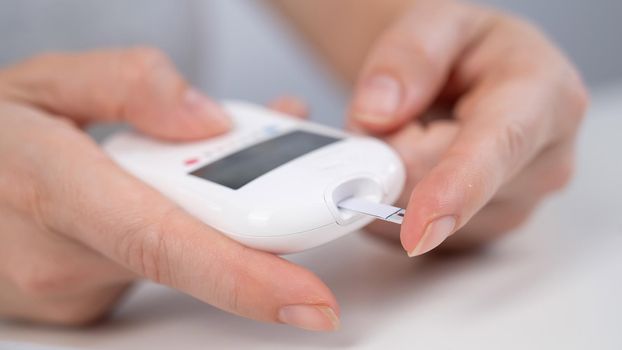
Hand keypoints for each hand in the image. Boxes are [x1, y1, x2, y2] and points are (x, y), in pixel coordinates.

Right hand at [0, 48, 338, 330]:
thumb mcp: (47, 83)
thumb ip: (131, 84)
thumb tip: (211, 122)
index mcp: (48, 188)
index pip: (163, 244)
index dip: (244, 277)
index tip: (312, 300)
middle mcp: (60, 259)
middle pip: (195, 249)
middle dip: (257, 217)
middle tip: (300, 174)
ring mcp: (73, 289)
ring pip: (184, 254)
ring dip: (222, 214)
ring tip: (229, 158)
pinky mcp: (87, 299)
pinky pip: (164, 263)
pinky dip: (194, 228)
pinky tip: (191, 193)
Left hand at [348, 0, 587, 255]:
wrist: (476, 78)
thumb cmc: (466, 51)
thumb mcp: (438, 22)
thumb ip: (407, 57)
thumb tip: (376, 113)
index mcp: (544, 97)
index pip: (496, 149)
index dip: (453, 189)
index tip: (420, 225)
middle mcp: (543, 163)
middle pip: (433, 185)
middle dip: (391, 150)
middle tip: (399, 113)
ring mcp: (516, 205)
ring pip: (418, 213)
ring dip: (394, 175)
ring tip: (421, 133)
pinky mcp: (485, 231)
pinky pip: (415, 233)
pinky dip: (400, 201)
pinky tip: (423, 166)